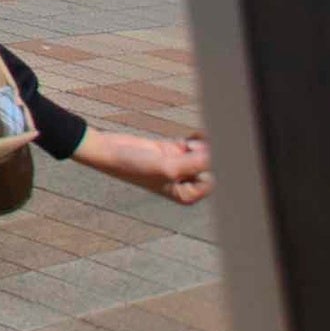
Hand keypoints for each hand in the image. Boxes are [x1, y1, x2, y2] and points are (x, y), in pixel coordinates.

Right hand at [73, 129, 209, 203]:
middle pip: (210, 167)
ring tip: (189, 143)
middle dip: (208, 155)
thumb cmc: (135, 167)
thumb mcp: (168, 168)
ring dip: (202, 146)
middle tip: (197, 147)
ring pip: (203, 153)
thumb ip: (197, 162)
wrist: (109, 151)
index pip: (213, 180)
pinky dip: (198, 139)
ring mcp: (180, 164)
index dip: (211, 167)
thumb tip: (221, 154)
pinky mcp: (173, 150)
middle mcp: (185, 182)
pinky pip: (194, 144)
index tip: (201, 156)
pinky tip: (197, 135)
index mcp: (187, 195)